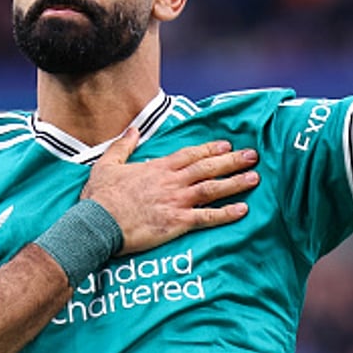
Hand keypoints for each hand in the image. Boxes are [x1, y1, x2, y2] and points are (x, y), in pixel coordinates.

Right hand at [81, 128, 259, 254]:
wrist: (97, 223)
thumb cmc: (100, 197)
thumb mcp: (107, 164)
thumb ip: (123, 146)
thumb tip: (133, 130)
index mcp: (158, 167)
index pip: (190, 154)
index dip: (210, 149)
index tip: (227, 145)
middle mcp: (172, 182)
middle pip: (208, 167)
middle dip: (232, 161)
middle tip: (253, 156)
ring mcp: (176, 201)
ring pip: (212, 188)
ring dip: (235, 183)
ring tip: (255, 178)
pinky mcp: (177, 222)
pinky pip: (207, 217)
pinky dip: (226, 213)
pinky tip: (243, 210)